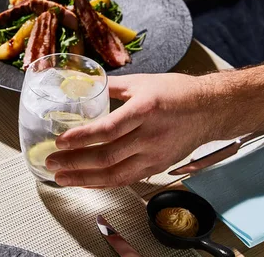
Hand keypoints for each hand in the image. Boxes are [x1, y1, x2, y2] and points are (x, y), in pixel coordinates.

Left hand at [45, 73, 220, 187]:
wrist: (211, 110)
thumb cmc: (178, 93)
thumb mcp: (143, 82)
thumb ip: (113, 86)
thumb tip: (86, 84)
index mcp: (145, 110)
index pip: (108, 129)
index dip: (82, 138)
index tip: (60, 141)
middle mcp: (150, 136)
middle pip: (107, 156)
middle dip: (75, 162)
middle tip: (52, 162)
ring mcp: (154, 155)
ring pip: (115, 174)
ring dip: (84, 179)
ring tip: (61, 179)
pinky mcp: (157, 166)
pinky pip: (126, 180)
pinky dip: (103, 183)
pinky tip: (85, 182)